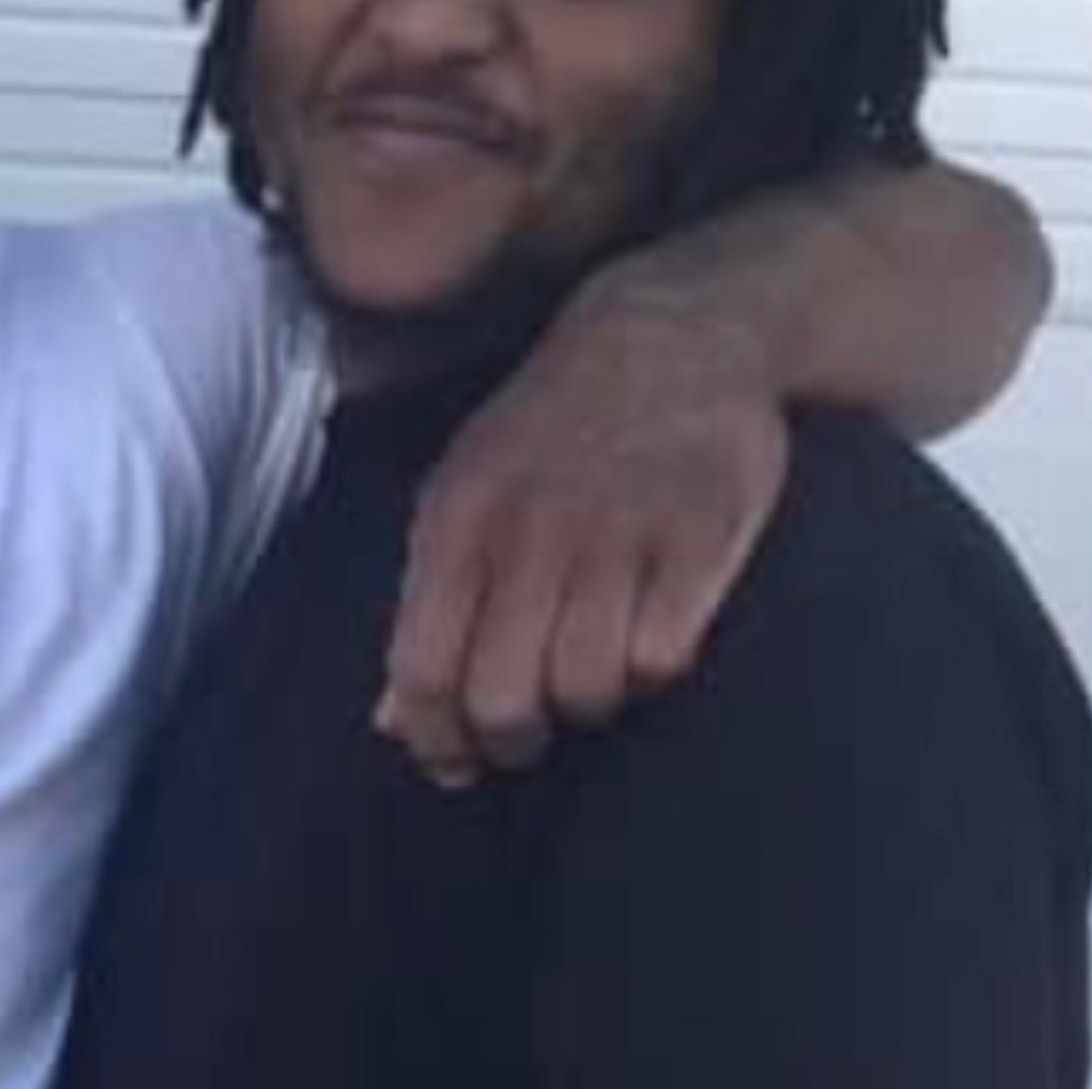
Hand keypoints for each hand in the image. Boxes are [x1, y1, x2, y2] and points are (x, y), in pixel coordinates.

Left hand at [376, 265, 787, 786]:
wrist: (676, 333)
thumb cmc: (557, 423)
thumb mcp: (469, 484)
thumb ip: (429, 596)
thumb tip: (393, 720)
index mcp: (461, 516)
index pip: (424, 670)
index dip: (436, 738)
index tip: (458, 758)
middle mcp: (532, 529)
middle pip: (504, 700)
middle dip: (515, 738)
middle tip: (536, 725)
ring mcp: (618, 534)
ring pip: (587, 689)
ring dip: (592, 699)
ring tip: (598, 664)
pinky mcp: (698, 538)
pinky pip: (664, 658)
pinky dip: (657, 664)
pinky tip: (654, 629)